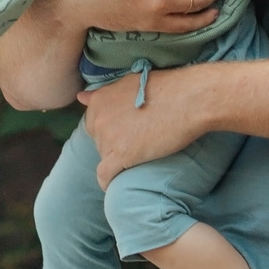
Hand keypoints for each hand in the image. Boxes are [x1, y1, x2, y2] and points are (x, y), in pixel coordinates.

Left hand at [79, 65, 211, 184]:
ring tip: (138, 155)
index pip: (94, 122)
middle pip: (99, 140)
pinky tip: (113, 185)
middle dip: (113, 143)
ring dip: (117, 159)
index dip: (109, 128)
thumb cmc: (166, 87)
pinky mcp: (122, 155)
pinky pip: (105, 175)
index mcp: (100, 100)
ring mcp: (109, 138)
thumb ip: (103, 94)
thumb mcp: (129, 83)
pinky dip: (107, 182)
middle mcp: (99, 118)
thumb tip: (80, 97)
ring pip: (105, 156)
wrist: (188, 100)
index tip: (122, 132)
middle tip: (135, 142)